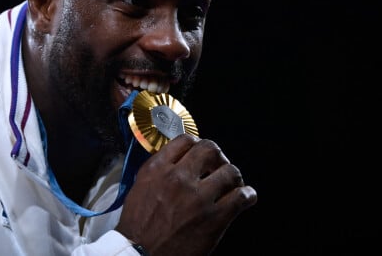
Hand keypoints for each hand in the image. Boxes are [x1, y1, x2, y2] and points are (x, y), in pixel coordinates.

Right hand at [116, 134, 256, 255]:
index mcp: (157, 169)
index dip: (197, 145)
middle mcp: (178, 177)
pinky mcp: (213, 218)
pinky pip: (241, 197)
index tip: (201, 153)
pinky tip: (245, 198)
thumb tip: (175, 163)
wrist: (139, 254)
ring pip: (230, 171)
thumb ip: (158, 172)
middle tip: (218, 167)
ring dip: (234, 177)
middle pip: (210, 149)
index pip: (186, 140)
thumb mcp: (139, 188)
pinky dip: (247, 195)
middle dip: (218, 157)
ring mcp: (197, 197)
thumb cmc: (137, 227)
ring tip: (233, 185)